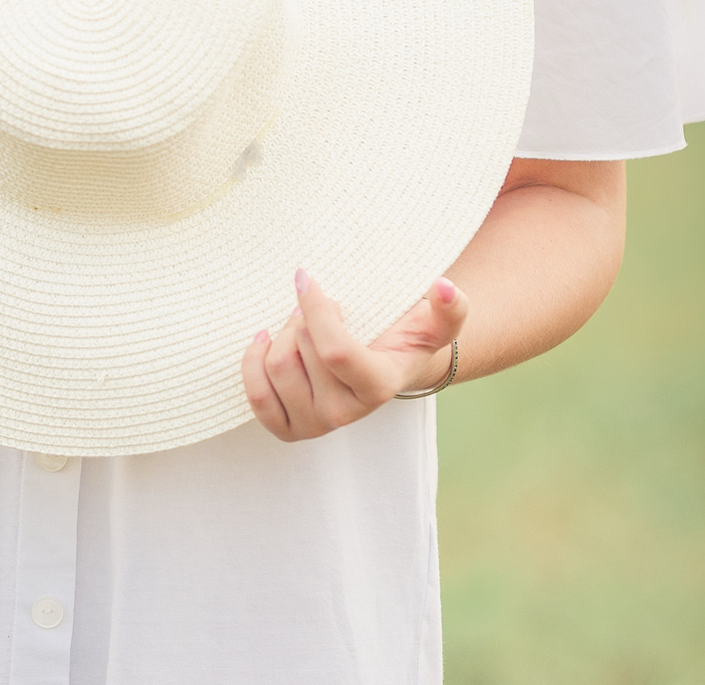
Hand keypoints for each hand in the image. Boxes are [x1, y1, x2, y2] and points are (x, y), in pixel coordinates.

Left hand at [242, 269, 468, 441]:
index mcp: (379, 387)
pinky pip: (257, 395)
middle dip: (302, 316)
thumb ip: (451, 308)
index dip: (315, 309)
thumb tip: (444, 286)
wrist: (387, 370)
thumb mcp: (435, 324)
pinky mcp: (289, 428)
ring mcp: (316, 425)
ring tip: (301, 324)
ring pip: (275, 367)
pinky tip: (265, 340)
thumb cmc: (406, 339)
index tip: (306, 276)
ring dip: (281, 334)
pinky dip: (253, 362)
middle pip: (298, 352)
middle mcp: (346, 414)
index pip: (334, 351)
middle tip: (318, 306)